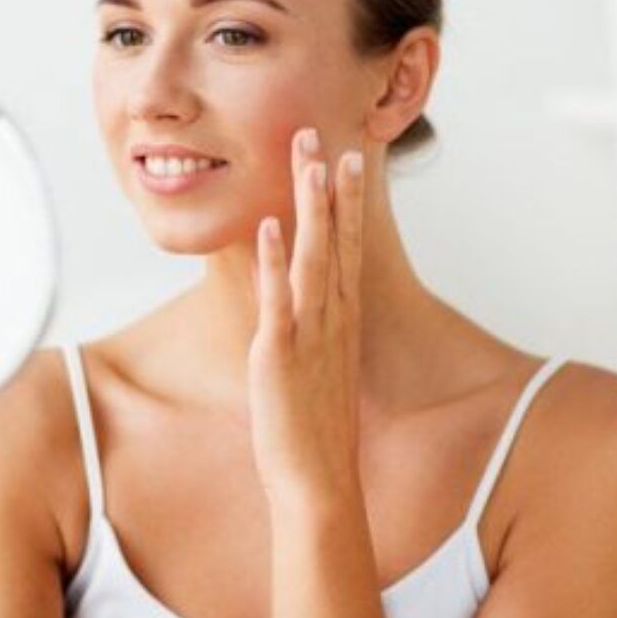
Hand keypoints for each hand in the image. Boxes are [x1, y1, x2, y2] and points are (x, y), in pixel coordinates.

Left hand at [248, 125, 366, 506]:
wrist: (320, 483)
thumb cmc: (316, 432)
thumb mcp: (320, 371)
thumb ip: (315, 336)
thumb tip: (303, 316)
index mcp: (342, 322)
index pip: (349, 248)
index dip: (348, 201)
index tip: (347, 159)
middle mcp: (333, 320)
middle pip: (335, 238)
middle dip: (327, 184)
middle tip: (319, 134)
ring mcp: (310, 334)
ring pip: (313, 256)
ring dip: (308, 205)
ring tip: (305, 160)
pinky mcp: (282, 355)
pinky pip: (279, 299)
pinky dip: (273, 261)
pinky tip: (267, 225)